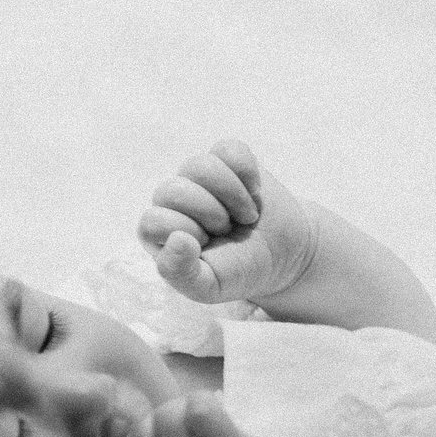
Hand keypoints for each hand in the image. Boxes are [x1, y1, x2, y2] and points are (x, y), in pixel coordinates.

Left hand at [137, 139, 319, 306]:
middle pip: (173, 190)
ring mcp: (197, 177)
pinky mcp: (226, 160)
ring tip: (244, 215)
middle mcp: (171, 200)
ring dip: (232, 195)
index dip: (188, 233)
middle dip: (211, 215)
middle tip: (228, 230)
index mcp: (158, 232)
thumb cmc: (238, 271)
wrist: (282, 255)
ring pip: (200, 166)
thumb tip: (177, 239)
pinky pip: (228, 150)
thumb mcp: (209, 286)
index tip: (209, 246)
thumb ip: (182, 273)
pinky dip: (248, 173)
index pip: (153, 220)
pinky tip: (254, 192)